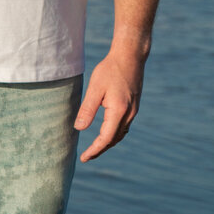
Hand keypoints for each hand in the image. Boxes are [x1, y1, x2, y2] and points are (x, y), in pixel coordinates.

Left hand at [74, 47, 144, 161]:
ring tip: (95, 149)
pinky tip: (106, 134)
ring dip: (108, 143)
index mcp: (119, 111)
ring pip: (120, 134)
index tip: (84, 158)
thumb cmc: (110, 69)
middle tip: (86, 157)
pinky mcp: (134, 106)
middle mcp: (129, 113)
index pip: (106, 138)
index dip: (94, 150)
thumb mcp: (95, 89)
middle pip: (114, 139)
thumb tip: (79, 129)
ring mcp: (133, 110)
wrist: (131, 56)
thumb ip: (87, 110)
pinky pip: (124, 126)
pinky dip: (114, 135)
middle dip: (100, 150)